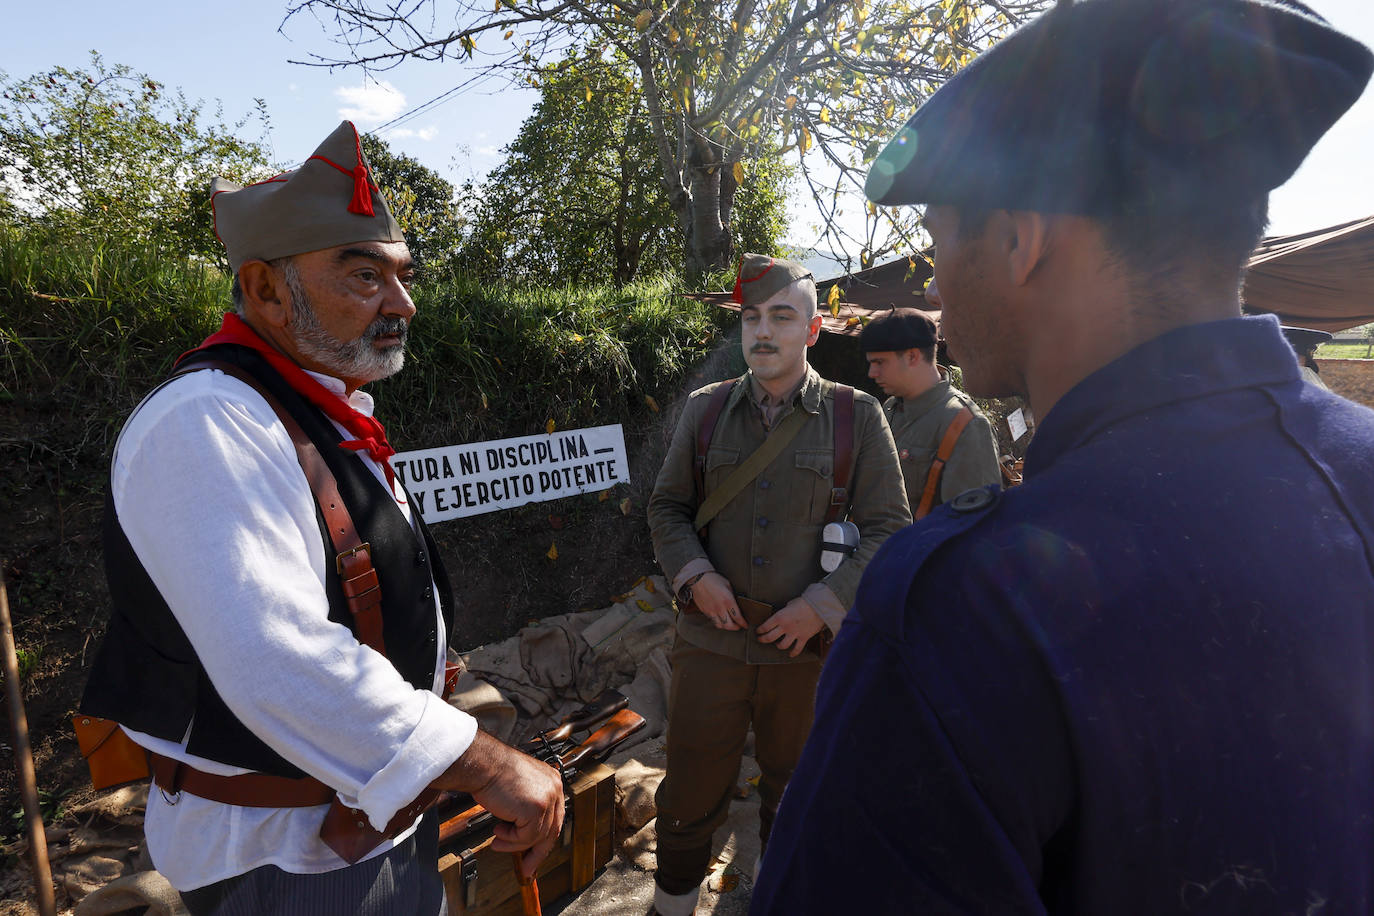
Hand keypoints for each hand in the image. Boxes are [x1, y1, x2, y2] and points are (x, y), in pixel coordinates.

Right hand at [433, 730, 564, 874]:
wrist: (483, 764)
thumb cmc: (493, 773)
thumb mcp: (518, 789)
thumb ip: (528, 807)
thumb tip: (526, 836)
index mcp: (552, 781)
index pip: (555, 817)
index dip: (544, 838)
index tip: (535, 852)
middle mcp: (554, 788)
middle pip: (552, 830)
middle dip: (537, 852)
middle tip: (527, 867)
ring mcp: (547, 798)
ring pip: (537, 837)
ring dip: (515, 844)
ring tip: (498, 840)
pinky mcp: (536, 808)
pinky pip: (526, 837)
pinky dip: (510, 840)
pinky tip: (498, 832)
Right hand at [690, 571, 746, 629]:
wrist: (698, 579)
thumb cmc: (713, 579)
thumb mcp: (728, 585)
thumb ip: (732, 596)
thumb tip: (736, 604)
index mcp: (728, 601)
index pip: (737, 617)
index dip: (743, 623)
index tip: (745, 625)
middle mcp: (720, 608)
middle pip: (729, 625)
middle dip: (735, 627)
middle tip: (739, 626)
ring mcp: (711, 611)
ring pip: (720, 625)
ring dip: (726, 626)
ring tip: (730, 624)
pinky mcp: (705, 611)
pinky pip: (713, 621)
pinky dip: (718, 622)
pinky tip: (721, 620)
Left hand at [755, 598, 824, 656]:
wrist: (819, 606)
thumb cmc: (804, 602)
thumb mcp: (789, 604)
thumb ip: (784, 612)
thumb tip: (783, 615)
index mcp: (780, 617)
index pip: (765, 626)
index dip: (760, 630)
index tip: (758, 631)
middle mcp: (785, 627)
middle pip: (770, 637)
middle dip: (763, 639)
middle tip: (760, 639)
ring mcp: (794, 633)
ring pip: (782, 645)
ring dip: (778, 646)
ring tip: (777, 645)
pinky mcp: (803, 637)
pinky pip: (797, 649)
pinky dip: (793, 653)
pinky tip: (790, 654)